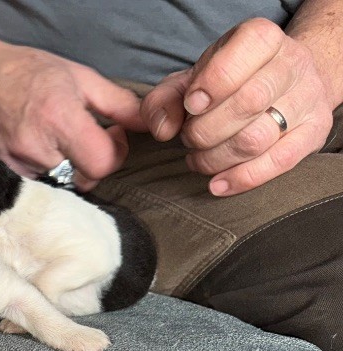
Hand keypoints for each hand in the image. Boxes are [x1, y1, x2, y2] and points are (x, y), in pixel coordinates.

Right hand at [0, 32, 146, 189]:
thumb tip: (147, 122)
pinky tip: (37, 147)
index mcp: (58, 118)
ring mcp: (16, 164)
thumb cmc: (25, 71)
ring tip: (55, 137)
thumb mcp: (79, 76)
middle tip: (84, 135)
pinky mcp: (2, 174)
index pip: (102, 163)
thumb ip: (118, 103)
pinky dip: (45, 170)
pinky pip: (38, 184)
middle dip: (92, 159)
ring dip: (67, 165)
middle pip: (84, 177)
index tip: (112, 135)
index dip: (115, 153)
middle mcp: (35, 146)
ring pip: (61, 182)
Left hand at [141, 18, 335, 195]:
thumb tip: (162, 130)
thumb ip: (164, 100)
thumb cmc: (226, 83)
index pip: (245, 53)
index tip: (191, 105)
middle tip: (189, 138)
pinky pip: (280, 162)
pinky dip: (242, 178)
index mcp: (261, 39)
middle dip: (205, 130)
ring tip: (199, 157)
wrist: (281, 83)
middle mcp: (292, 63)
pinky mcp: (314, 132)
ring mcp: (308, 99)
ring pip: (258, 138)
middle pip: (248, 103)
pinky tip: (217, 184)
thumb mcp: (189, 81)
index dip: (213, 83)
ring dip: (216, 157)